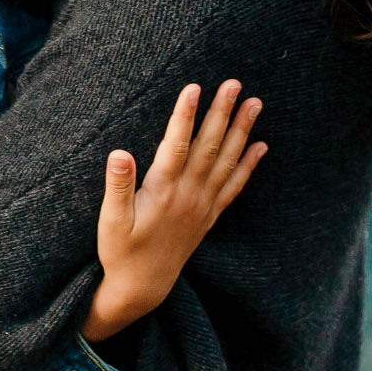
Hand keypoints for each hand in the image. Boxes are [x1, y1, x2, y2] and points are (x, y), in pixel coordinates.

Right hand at [84, 79, 264, 340]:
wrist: (143, 287)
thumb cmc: (121, 251)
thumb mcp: (110, 221)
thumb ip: (118, 187)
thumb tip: (118, 153)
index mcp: (162, 192)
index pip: (176, 146)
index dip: (184, 115)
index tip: (194, 87)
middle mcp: (188, 195)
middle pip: (209, 147)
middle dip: (222, 112)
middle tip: (235, 83)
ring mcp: (203, 205)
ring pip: (227, 162)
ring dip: (242, 131)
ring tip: (256, 103)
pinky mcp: (209, 215)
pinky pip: (234, 186)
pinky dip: (249, 165)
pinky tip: (261, 146)